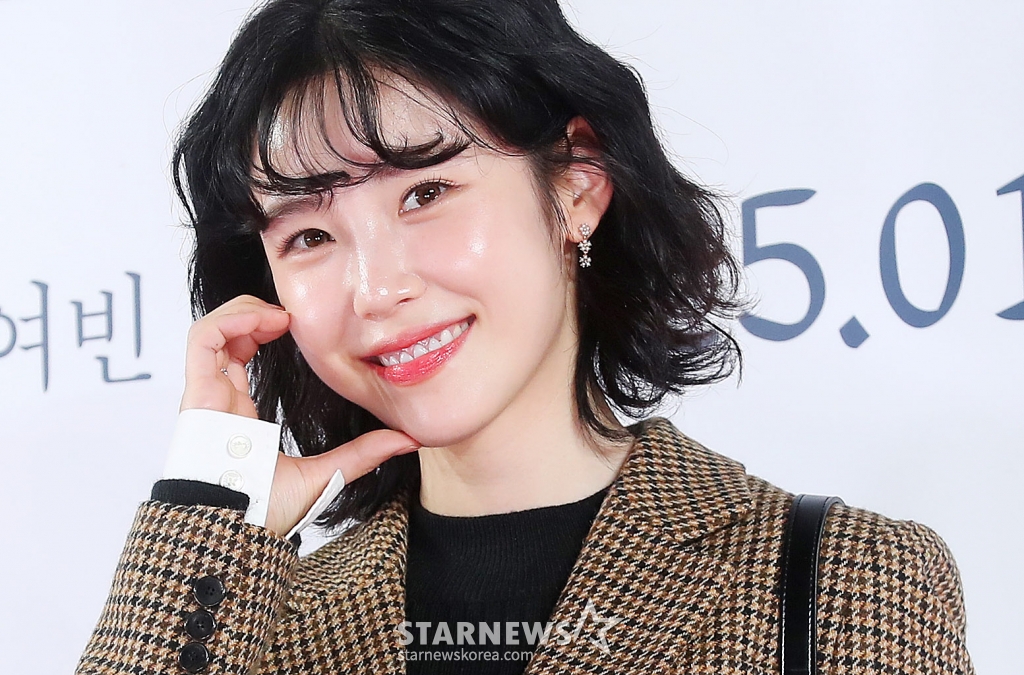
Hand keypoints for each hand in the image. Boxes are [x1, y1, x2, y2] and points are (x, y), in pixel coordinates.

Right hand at [180, 294, 419, 535]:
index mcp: (240, 414)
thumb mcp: (327, 472)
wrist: (238, 533)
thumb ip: (363, 453)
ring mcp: (206, 396)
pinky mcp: (199, 394)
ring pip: (210, 332)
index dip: (262, 330)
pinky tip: (265, 322)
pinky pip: (201, 341)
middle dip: (254, 313)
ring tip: (279, 316)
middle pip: (224, 338)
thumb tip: (408, 440)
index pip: (240, 356)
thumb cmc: (268, 511)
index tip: (297, 326)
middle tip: (290, 315)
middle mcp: (219, 400)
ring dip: (244, 311)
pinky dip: (229, 320)